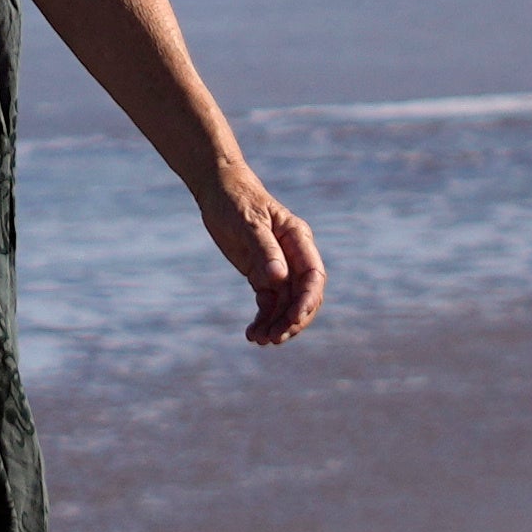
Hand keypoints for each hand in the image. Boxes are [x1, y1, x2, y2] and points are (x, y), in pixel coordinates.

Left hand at [202, 176, 324, 345]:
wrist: (218, 191)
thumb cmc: (235, 201)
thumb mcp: (248, 223)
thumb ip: (264, 250)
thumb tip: (278, 278)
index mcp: (297, 239)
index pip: (313, 275)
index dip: (307, 300)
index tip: (293, 319)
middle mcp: (294, 256)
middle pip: (303, 296)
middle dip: (293, 320)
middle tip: (274, 338)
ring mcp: (280, 267)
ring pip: (286, 304)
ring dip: (276, 324)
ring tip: (259, 340)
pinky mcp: (263, 276)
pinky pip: (269, 304)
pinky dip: (264, 320)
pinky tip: (252, 334)